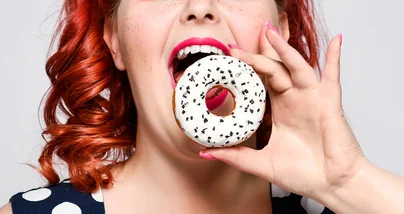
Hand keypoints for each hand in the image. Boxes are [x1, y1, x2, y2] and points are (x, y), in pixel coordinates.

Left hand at [202, 22, 368, 201]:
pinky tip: (336, 41)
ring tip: (267, 34)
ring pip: (295, 66)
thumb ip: (235, 156)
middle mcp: (295, 99)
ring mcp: (312, 98)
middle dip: (256, 56)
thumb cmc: (303, 174)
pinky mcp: (329, 102)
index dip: (245, 70)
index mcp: (280, 109)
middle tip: (234, 48)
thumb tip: (205, 152)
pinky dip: (335, 57)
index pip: (260, 81)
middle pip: (274, 69)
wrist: (332, 186)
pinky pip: (333, 75)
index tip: (226, 61)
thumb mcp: (261, 163)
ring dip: (282, 49)